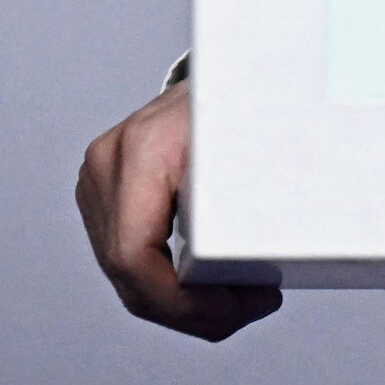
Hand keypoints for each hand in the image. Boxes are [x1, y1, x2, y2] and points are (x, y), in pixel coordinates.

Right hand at [75, 79, 283, 340]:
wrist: (219, 74)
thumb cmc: (240, 98)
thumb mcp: (255, 137)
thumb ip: (258, 190)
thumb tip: (284, 249)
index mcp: (141, 149)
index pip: (133, 255)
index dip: (179, 302)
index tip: (231, 310)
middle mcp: (108, 164)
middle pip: (129, 275)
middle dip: (191, 310)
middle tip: (249, 307)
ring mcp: (99, 181)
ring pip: (127, 276)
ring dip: (182, 303)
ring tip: (238, 301)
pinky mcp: (105, 196)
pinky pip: (131, 259)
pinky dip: (170, 284)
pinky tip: (210, 288)